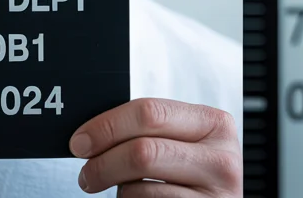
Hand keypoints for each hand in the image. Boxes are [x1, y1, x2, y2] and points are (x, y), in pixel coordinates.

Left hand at [70, 97, 241, 195]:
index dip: (107, 126)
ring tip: (119, 188)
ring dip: (117, 189)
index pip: (150, 112)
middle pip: (142, 151)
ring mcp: (215, 194)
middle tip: (86, 173)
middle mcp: (221, 158)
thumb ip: (151, 129)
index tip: (81, 141)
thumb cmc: (192, 172)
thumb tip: (93, 132)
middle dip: (102, 162)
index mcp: (214, 123)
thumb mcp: (182, 141)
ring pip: (139, 188)